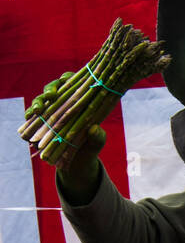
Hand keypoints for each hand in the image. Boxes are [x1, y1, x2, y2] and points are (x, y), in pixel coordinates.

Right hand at [29, 74, 105, 202]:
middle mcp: (62, 103)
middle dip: (49, 90)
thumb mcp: (96, 143)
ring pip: (40, 101)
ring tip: (38, 110)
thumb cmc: (89, 147)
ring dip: (37, 103)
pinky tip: (29, 117)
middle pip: (54, 89)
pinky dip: (29, 115)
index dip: (68, 78)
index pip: (73, 83)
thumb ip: (97, 137)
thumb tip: (95, 129)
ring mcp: (49, 112)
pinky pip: (31, 116)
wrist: (77, 164)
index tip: (65, 80)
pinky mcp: (39, 122)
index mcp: (78, 101)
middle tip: (50, 96)